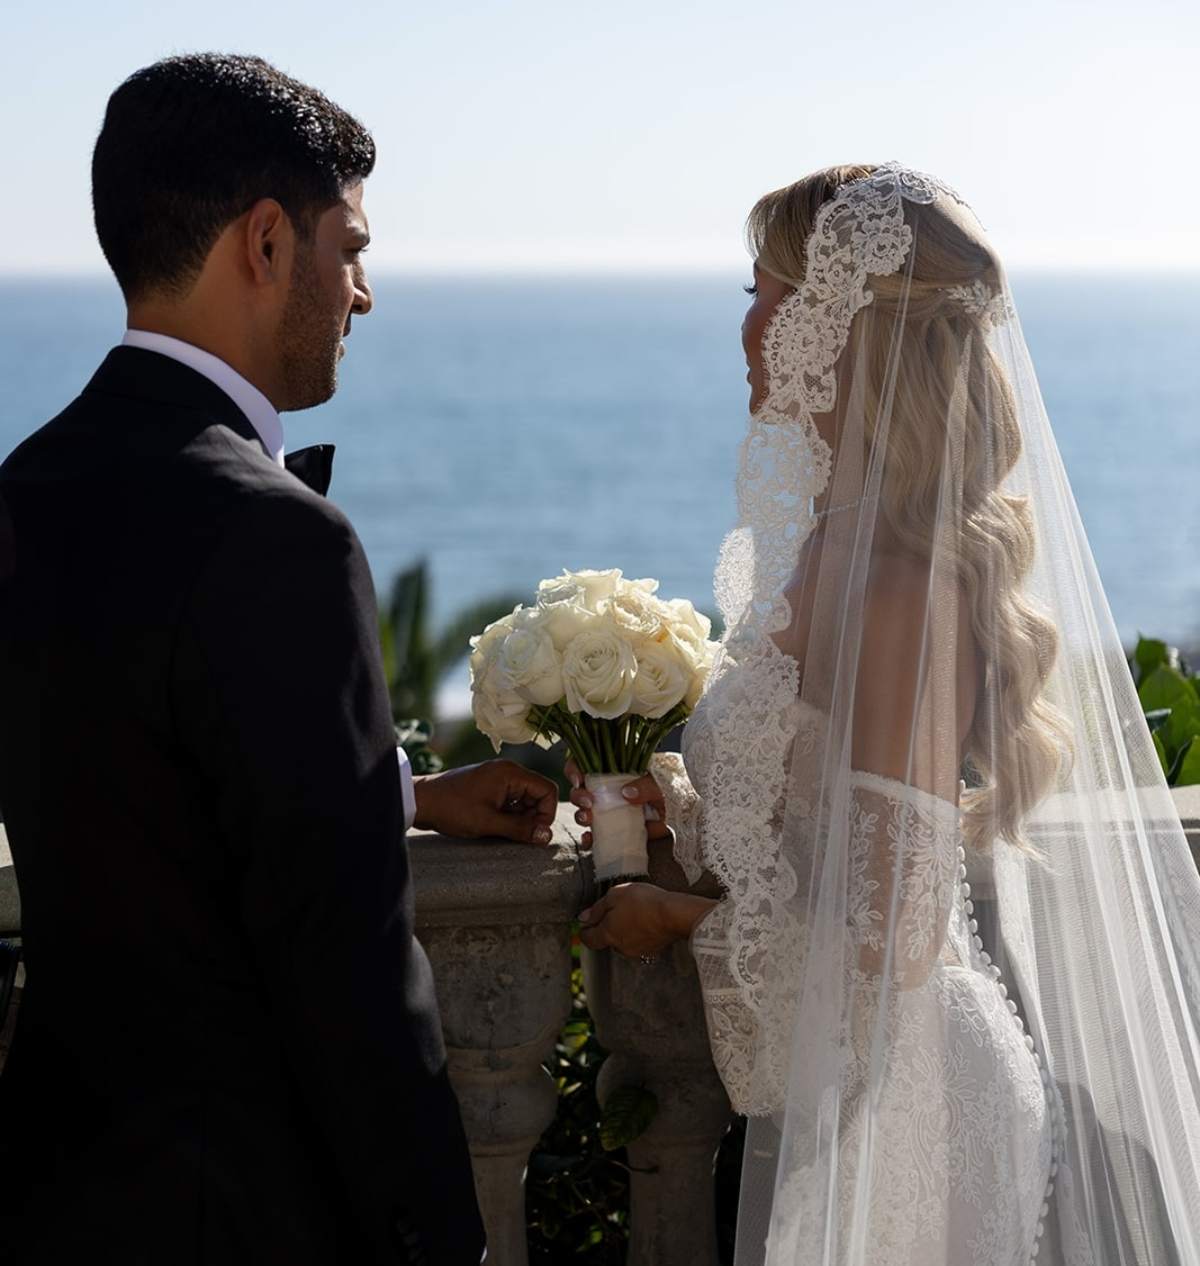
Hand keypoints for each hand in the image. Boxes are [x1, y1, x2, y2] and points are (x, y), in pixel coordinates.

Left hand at [413, 759, 556, 844]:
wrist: (421, 801)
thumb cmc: (452, 809)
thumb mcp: (488, 822)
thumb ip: (520, 829)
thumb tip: (546, 836)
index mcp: (510, 773)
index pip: (547, 789)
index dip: (546, 814)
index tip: (534, 832)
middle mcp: (508, 772)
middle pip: (537, 794)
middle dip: (533, 817)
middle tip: (517, 835)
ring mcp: (498, 779)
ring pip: (524, 800)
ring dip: (520, 818)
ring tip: (502, 830)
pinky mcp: (490, 787)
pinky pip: (510, 801)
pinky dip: (508, 815)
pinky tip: (495, 825)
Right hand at [565, 760, 670, 846]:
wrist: (689, 813)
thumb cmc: (677, 788)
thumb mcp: (662, 782)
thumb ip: (645, 785)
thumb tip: (626, 793)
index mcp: (617, 768)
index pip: (587, 762)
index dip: (576, 768)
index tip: (579, 779)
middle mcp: (610, 788)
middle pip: (582, 788)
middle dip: (578, 796)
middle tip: (587, 803)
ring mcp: (612, 809)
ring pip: (586, 811)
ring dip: (581, 816)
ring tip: (588, 820)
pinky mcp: (617, 829)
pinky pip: (597, 834)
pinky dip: (590, 838)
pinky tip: (589, 840)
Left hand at [578, 883, 716, 958]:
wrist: (673, 915)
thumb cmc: (643, 901)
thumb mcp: (615, 895)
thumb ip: (597, 908)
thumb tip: (582, 918)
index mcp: (607, 933)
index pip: (589, 939)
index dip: (585, 931)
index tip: (586, 922)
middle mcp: (620, 947)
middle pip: (607, 940)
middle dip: (608, 927)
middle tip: (617, 909)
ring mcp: (636, 951)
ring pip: (624, 941)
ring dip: (625, 930)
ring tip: (635, 912)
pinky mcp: (652, 950)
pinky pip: (640, 942)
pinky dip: (640, 934)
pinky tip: (647, 920)